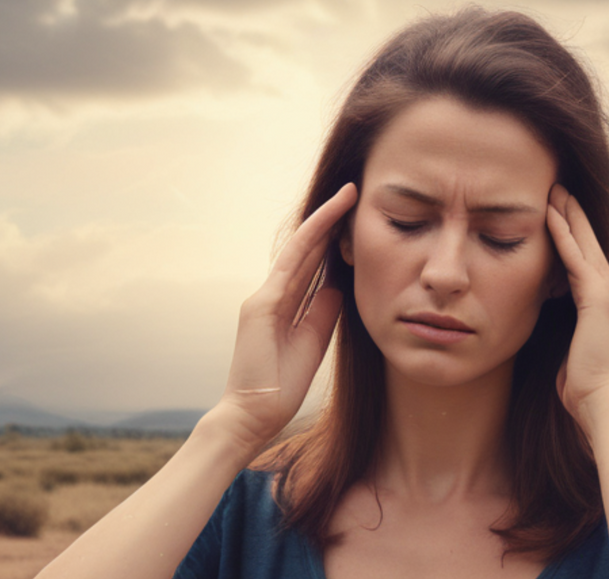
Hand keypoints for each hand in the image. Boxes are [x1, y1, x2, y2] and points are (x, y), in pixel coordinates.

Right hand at [214, 183, 357, 453]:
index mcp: (283, 304)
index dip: (332, 238)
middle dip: (329, 220)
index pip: (311, 263)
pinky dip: (308, 241)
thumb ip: (322, 310)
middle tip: (352, 192)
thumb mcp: (313, 340)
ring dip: (322, 220)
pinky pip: (290, 266)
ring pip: (298, 249)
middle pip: (305, 249)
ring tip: (345, 196)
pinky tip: (326, 221)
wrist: (254, 415)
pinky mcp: (261, 306)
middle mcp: (271, 294)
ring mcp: (264, 297)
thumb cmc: (282, 384)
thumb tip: (339, 284)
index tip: (354, 217)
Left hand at [546, 184, 608, 427]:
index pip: (590, 260)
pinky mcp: (597, 296)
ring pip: (583, 242)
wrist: (602, 400)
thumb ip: (565, 327)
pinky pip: (574, 256)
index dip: (577, 236)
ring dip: (568, 214)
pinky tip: (549, 213)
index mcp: (606, 303)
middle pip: (590, 243)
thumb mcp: (572, 347)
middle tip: (560, 189)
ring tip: (554, 190)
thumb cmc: (584, 385)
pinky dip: (562, 232)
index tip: (562, 214)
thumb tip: (546, 321)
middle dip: (574, 216)